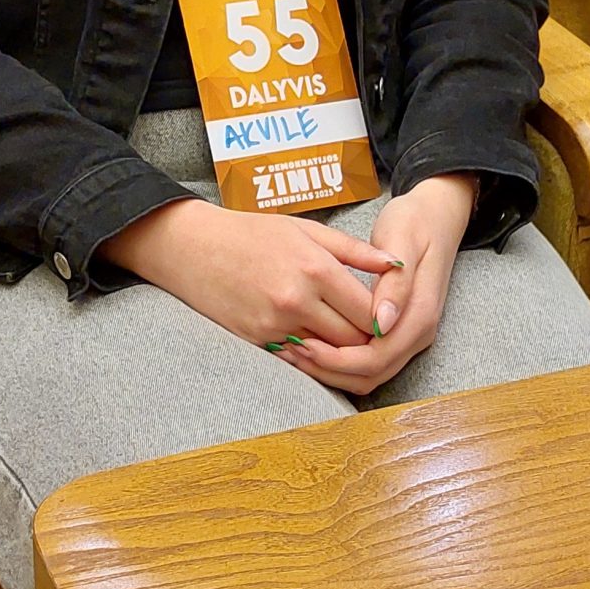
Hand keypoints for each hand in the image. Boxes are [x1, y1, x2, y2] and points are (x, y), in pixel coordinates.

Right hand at [103, 195, 402, 355]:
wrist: (193, 248)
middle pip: (353, 339)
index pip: (369, 310)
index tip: (386, 314)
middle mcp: (297, 301)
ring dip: (340, 350)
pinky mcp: (257, 341)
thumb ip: (354, 250)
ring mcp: (275, 325)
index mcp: (315, 268)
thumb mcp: (305, 228)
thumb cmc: (251, 232)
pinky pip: (298, 360)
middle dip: (366, 338)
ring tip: (346, 339)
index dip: (383, 316)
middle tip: (372, 332)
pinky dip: (311, 355)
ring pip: (327, 354)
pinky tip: (314, 343)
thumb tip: (396, 264)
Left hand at [272, 174, 477, 396]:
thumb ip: (395, 283)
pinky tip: (311, 347)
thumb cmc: (414, 222)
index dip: (339, 358)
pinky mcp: (397, 334)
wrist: (437, 217)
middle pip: (371, 374)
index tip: (304, 343)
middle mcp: (417, 332)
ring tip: (295, 351)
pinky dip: (339, 363)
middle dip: (330, 369)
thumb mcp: (402, 239)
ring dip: (331, 371)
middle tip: (291, 350)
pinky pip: (368, 363)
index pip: (378, 356)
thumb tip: (381, 323)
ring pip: (369, 375)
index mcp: (420, 312)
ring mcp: (409, 336)